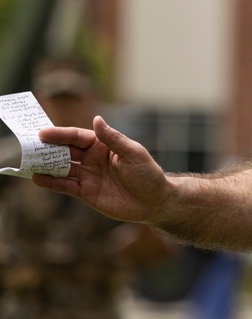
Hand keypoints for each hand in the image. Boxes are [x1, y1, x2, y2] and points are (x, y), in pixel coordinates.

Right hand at [33, 115, 169, 224]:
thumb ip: (113, 138)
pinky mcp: (86, 192)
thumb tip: (97, 120)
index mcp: (104, 145)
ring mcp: (88, 175)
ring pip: (62, 167)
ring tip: (28, 161)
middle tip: (28, 146)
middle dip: (48, 148)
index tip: (42, 133)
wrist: (154, 201)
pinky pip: (65, 185)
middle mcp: (93, 158)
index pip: (78, 137)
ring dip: (46, 164)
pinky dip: (51, 182)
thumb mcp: (133, 153)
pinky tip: (38, 178)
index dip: (60, 134)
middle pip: (66, 150)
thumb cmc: (148, 174)